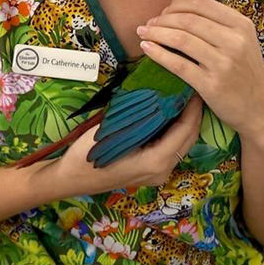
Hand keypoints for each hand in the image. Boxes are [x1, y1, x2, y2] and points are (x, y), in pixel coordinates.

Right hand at [31, 94, 203, 197]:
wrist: (70, 178)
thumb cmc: (87, 154)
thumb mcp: (114, 130)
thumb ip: (139, 116)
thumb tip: (159, 94)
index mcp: (156, 161)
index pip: (185, 129)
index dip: (192, 107)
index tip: (192, 86)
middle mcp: (162, 171)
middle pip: (188, 139)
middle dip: (193, 113)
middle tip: (190, 89)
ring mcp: (157, 174)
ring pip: (182, 145)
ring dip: (185, 123)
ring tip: (182, 99)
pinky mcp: (151, 173)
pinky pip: (171, 149)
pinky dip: (175, 132)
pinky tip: (169, 115)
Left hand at [136, 0, 263, 136]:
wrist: (259, 110)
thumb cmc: (245, 73)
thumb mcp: (239, 41)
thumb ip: (210, 20)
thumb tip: (174, 0)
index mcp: (241, 25)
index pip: (201, 4)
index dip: (176, 6)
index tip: (163, 12)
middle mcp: (234, 41)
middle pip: (188, 20)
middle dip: (162, 19)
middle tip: (148, 24)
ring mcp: (224, 63)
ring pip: (181, 39)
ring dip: (156, 33)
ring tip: (143, 33)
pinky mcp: (211, 85)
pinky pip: (178, 64)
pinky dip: (158, 54)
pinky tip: (147, 49)